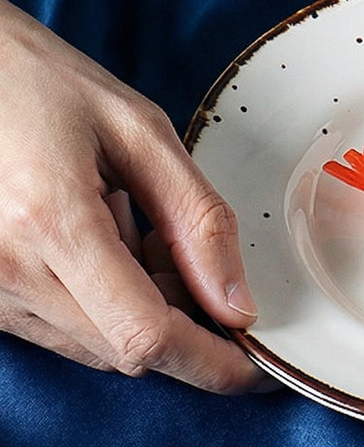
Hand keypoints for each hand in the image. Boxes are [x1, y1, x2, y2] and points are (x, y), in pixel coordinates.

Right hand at [0, 0, 271, 391]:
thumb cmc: (41, 83)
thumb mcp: (140, 132)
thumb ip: (198, 220)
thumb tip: (238, 305)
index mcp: (52, 223)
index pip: (147, 336)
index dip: (212, 363)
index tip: (256, 363)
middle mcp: (6, 272)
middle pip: (128, 350)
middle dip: (185, 324)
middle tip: (192, 257)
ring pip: (97, 346)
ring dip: (144, 312)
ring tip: (139, 231)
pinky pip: (63, 330)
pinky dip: (106, 305)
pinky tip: (105, 243)